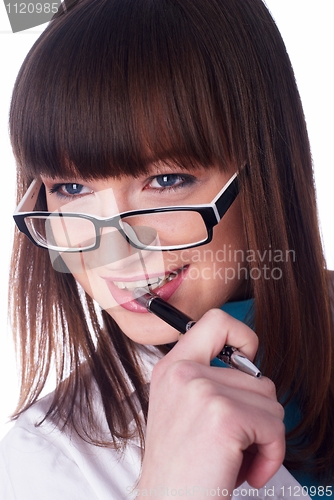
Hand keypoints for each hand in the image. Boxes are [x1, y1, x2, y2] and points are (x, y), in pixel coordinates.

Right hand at [138, 309, 284, 495]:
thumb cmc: (180, 469)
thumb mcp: (181, 410)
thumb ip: (207, 380)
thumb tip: (249, 365)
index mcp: (172, 367)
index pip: (216, 321)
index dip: (242, 336)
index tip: (245, 363)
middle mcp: (183, 372)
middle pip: (258, 376)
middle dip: (258, 415)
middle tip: (235, 444)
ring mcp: (202, 389)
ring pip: (271, 401)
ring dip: (263, 438)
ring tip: (235, 459)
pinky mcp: (223, 415)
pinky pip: (275, 427)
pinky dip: (271, 455)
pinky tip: (246, 472)